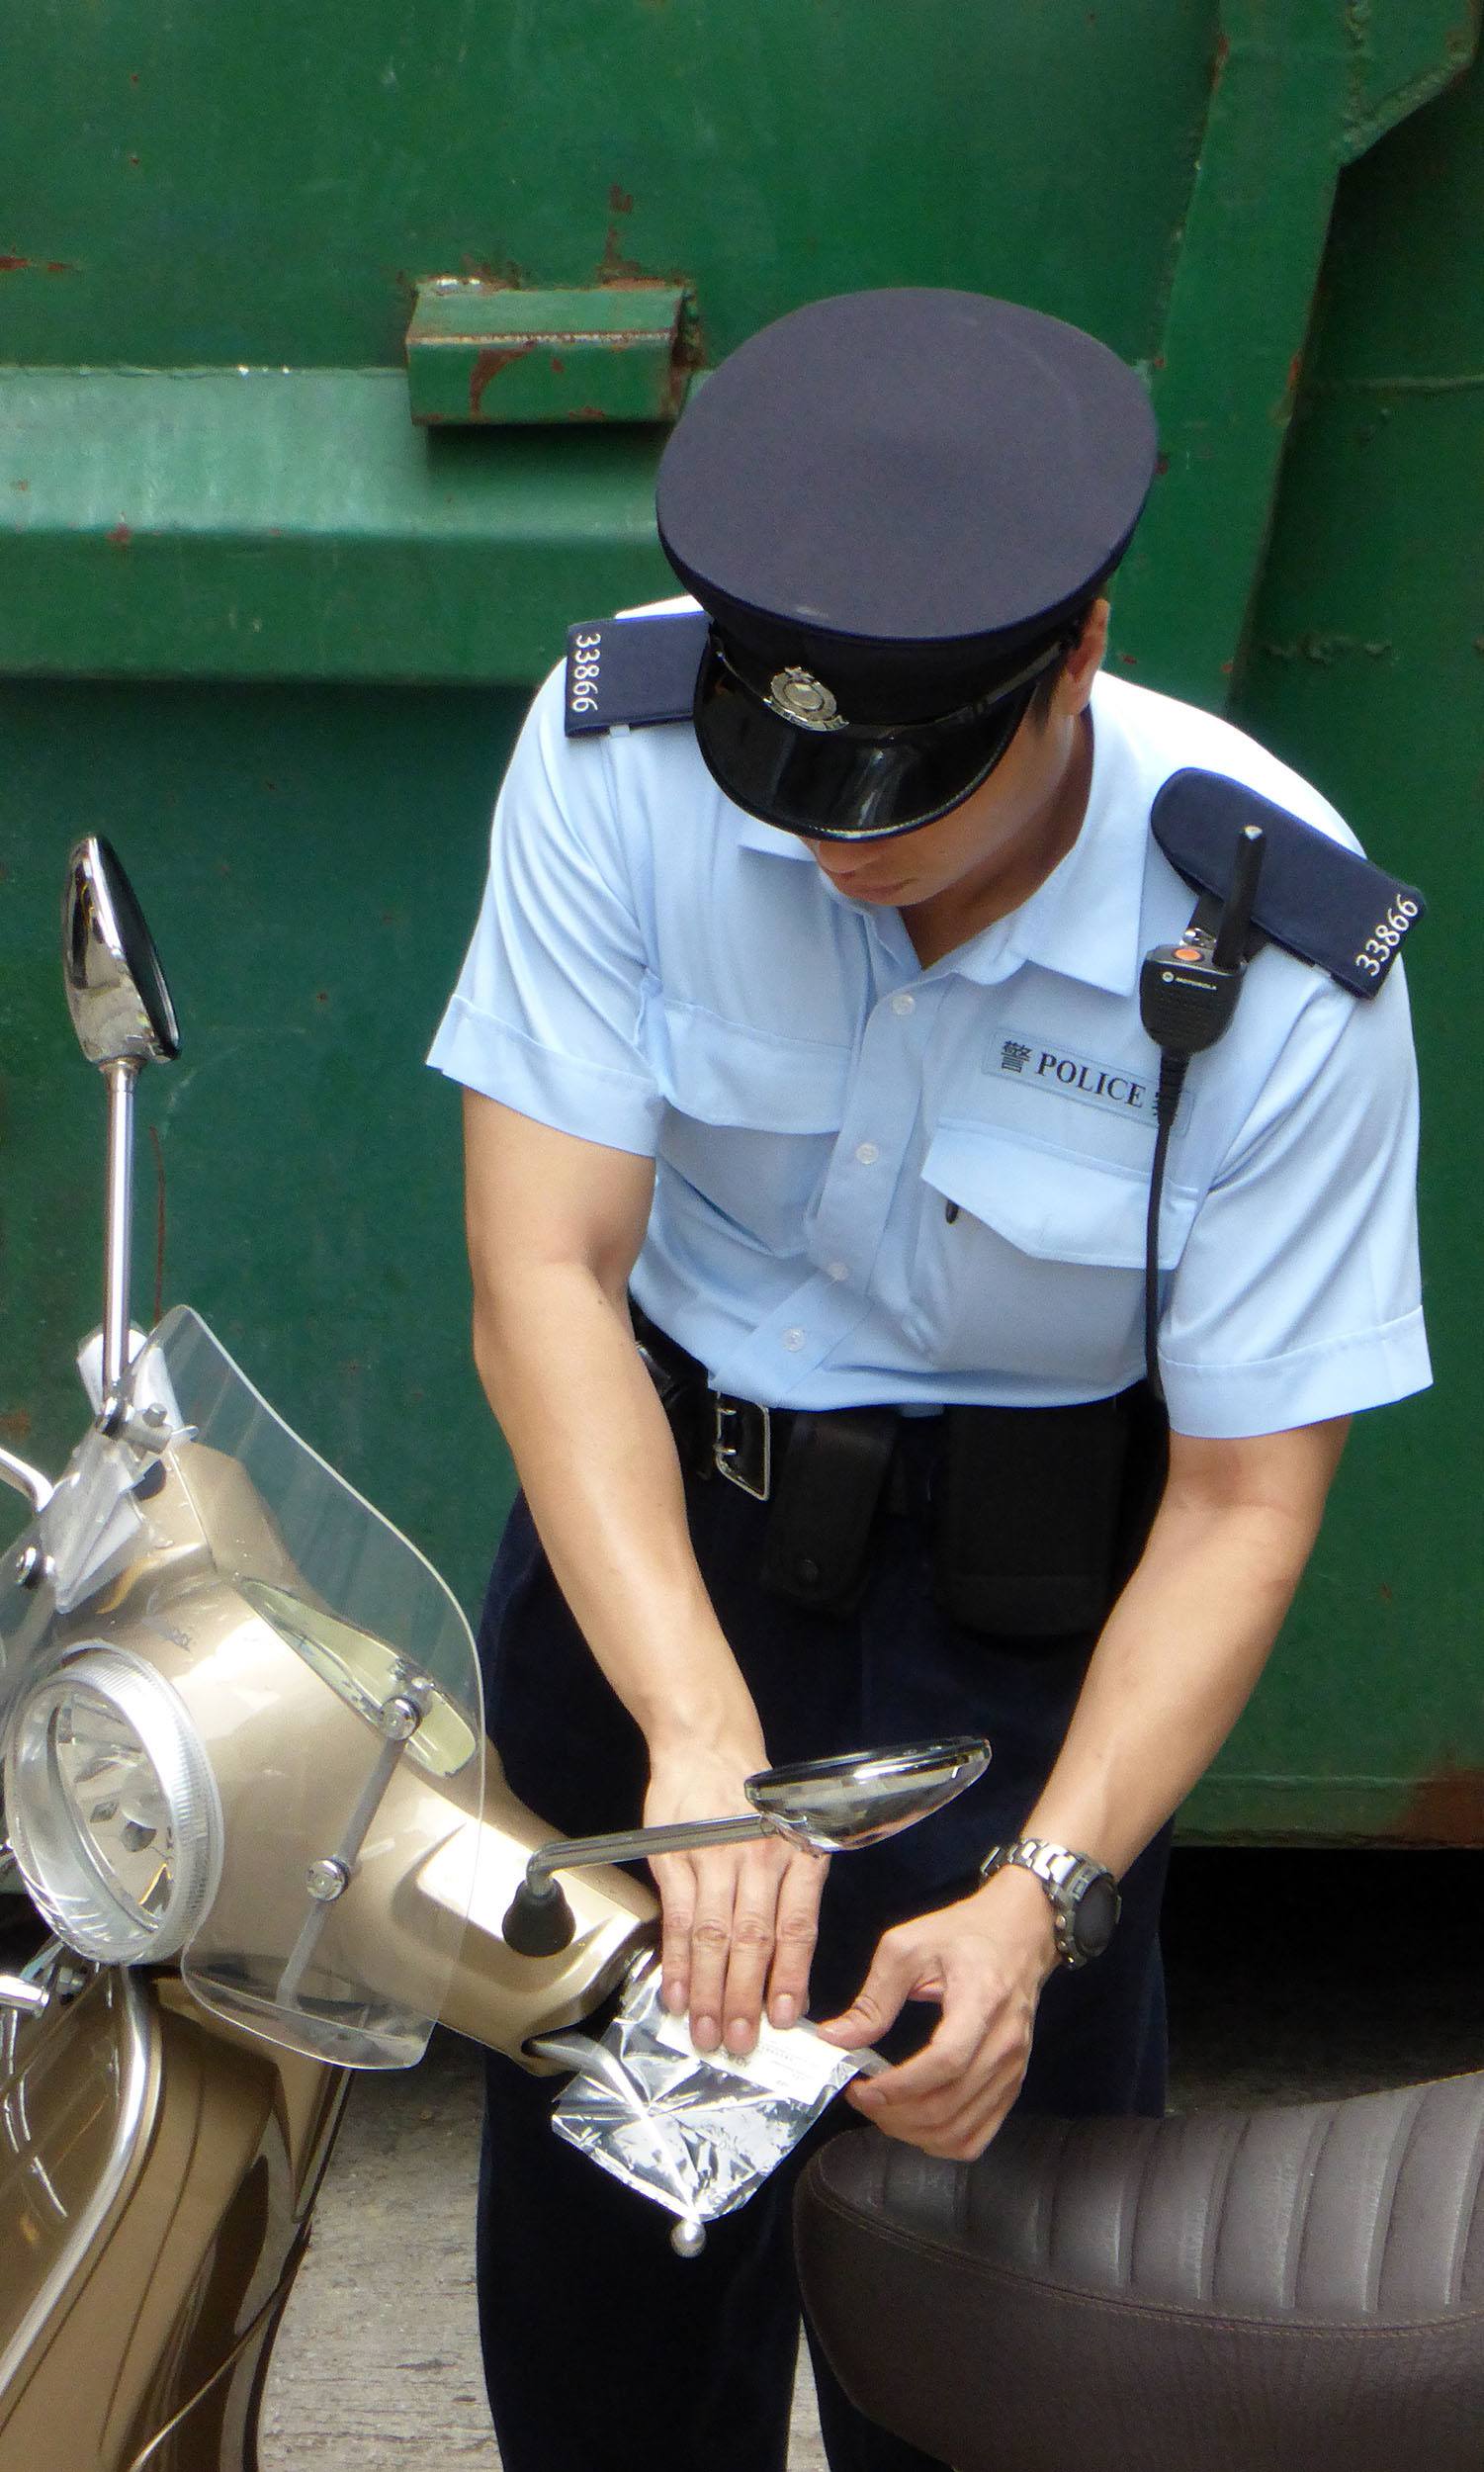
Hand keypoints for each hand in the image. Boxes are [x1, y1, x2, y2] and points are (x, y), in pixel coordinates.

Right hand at [644, 1745, 827, 2057]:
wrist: (708, 1745)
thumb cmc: (752, 1801)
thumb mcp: (790, 1837)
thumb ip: (788, 1895)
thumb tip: (784, 1970)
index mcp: (795, 1858)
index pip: (796, 1929)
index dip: (789, 1978)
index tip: (783, 2019)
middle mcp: (757, 1861)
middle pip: (753, 1942)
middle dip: (745, 1998)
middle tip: (739, 2043)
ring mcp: (714, 1859)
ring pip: (713, 1937)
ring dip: (709, 1991)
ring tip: (707, 2032)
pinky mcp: (676, 1858)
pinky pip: (677, 1919)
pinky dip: (676, 1962)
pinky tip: (676, 1994)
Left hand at [816, 1866, 1058, 2158]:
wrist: (1019, 1933)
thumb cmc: (964, 1934)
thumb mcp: (908, 1947)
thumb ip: (873, 1998)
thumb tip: (835, 2039)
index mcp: (981, 2001)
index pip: (945, 2062)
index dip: (900, 2086)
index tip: (862, 2087)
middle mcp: (1004, 2044)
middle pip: (950, 2106)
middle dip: (895, 2115)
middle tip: (862, 2098)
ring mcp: (1013, 2069)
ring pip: (961, 2131)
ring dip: (913, 2133)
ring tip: (883, 2109)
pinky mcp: (1012, 2084)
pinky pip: (978, 2136)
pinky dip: (942, 2142)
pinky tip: (915, 2122)